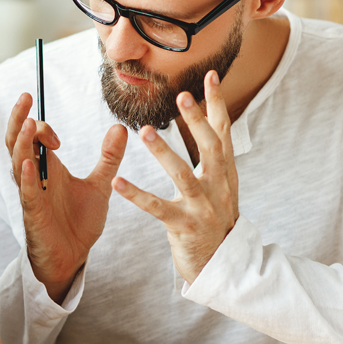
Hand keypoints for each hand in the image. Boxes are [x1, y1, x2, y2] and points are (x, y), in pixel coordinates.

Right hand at [6, 93, 127, 302]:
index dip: (42, 127)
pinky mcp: (34, 214)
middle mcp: (34, 176)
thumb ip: (108, 158)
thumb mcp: (99, 185)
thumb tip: (120, 128)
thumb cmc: (78, 222)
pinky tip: (28, 164)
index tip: (59, 136)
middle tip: (25, 97)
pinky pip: (27, 193)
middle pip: (16, 142)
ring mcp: (31, 194)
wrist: (73, 257)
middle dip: (18, 119)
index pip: (33, 136)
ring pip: (18, 163)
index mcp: (47, 166)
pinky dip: (27, 178)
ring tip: (28, 123)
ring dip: (22, 142)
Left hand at [112, 71, 238, 282]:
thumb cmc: (215, 222)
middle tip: (181, 95)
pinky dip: (137, 195)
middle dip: (197, 121)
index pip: (223, 132)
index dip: (217, 104)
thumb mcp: (220, 187)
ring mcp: (204, 209)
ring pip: (183, 176)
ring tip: (143, 132)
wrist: (223, 267)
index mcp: (225, 174)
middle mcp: (219, 188)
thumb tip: (208, 121)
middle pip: (211, 148)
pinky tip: (117, 181)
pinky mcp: (185, 227)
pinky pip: (158, 209)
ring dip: (164, 153)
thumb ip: (213, 158)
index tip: (211, 76)